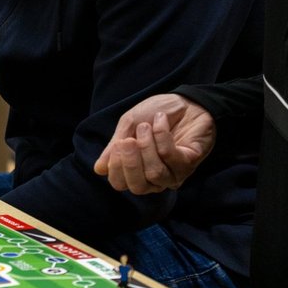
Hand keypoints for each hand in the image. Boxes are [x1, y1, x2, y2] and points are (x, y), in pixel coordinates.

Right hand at [93, 94, 215, 193]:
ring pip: (154, 173)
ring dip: (147, 145)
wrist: (184, 101)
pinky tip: (161, 120)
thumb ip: (114, 147)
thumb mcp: (128, 125)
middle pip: (138, 187)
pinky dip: (161, 135)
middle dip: (131, 163)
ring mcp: (173, 173)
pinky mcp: (188, 164)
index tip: (118, 144)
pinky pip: (169, 156)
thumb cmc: (154, 114)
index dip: (116, 168)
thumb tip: (99, 169)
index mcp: (136, 171)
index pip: (120, 184)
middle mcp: (154, 178)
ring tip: (146, 126)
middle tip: (129, 140)